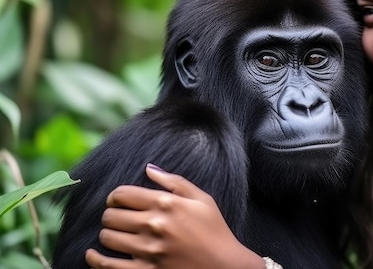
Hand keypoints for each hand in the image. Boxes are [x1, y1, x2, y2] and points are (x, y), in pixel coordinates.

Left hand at [85, 163, 264, 268]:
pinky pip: (108, 266)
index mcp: (166, 204)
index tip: (118, 200)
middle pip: (111, 215)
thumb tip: (149, 168)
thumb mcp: (202, 199)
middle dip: (111, 214)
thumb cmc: (215, 230)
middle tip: (117, 217)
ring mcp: (148, 250)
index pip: (123, 194)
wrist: (225, 266)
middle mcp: (154, 225)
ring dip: (107, 234)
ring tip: (114, 234)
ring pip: (108, 238)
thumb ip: (174, 181)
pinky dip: (96, 260)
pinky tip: (93, 255)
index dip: (115, 196)